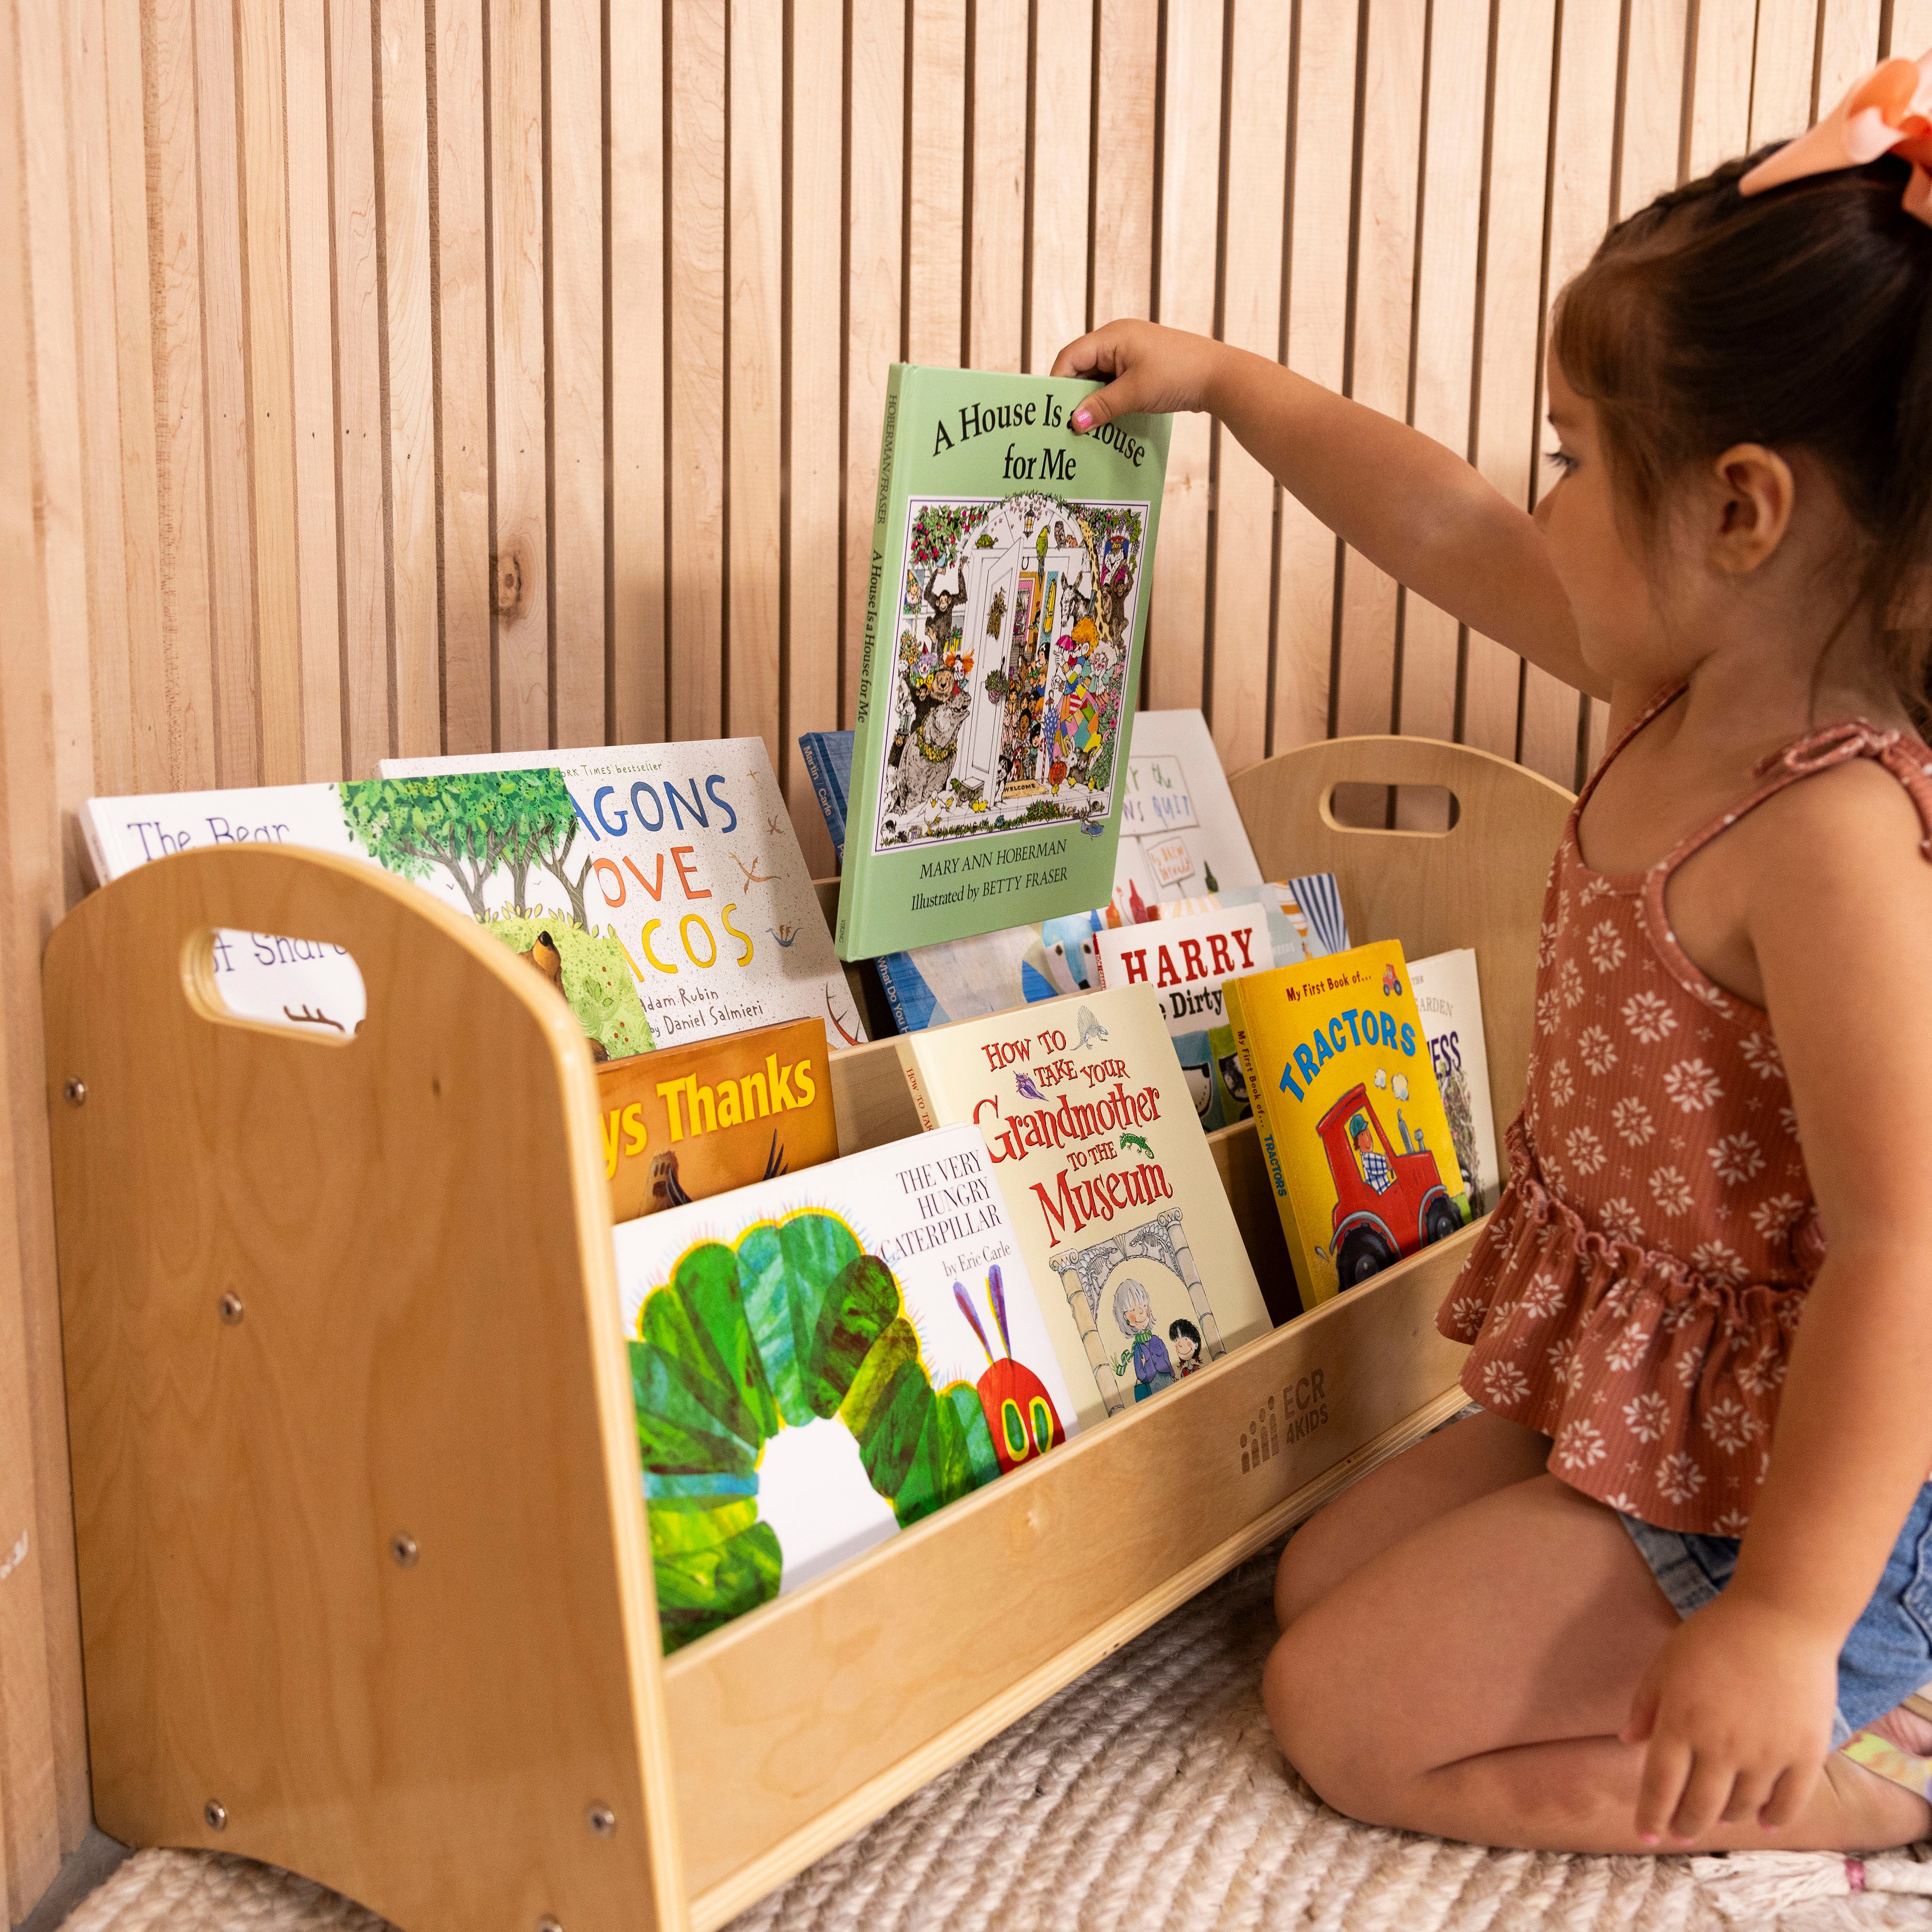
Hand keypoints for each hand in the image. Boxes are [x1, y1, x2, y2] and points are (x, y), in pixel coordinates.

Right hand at [1049, 321, 1230, 433]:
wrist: (1221, 376)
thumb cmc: (1179, 375)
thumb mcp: (1135, 393)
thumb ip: (1101, 406)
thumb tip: (1074, 422)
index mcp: (1112, 336)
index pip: (1070, 357)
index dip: (1058, 384)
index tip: (1053, 413)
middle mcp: (1118, 340)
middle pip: (1081, 367)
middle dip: (1074, 396)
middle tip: (1066, 425)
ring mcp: (1131, 354)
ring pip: (1098, 378)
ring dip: (1092, 401)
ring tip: (1086, 428)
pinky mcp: (1142, 367)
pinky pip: (1114, 383)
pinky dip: (1108, 401)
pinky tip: (1106, 422)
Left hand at [1621, 1593, 1839, 1843]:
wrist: (1782, 1617)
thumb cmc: (1717, 1633)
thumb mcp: (1668, 1661)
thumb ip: (1647, 1703)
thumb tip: (1627, 1741)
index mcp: (1681, 1722)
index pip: (1660, 1784)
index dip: (1651, 1814)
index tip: (1646, 1836)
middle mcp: (1721, 1746)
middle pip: (1699, 1805)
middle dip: (1685, 1826)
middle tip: (1679, 1834)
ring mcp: (1765, 1753)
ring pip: (1743, 1807)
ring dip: (1727, 1817)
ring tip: (1718, 1816)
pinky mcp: (1804, 1753)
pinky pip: (1790, 1802)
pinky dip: (1776, 1818)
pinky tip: (1765, 1823)